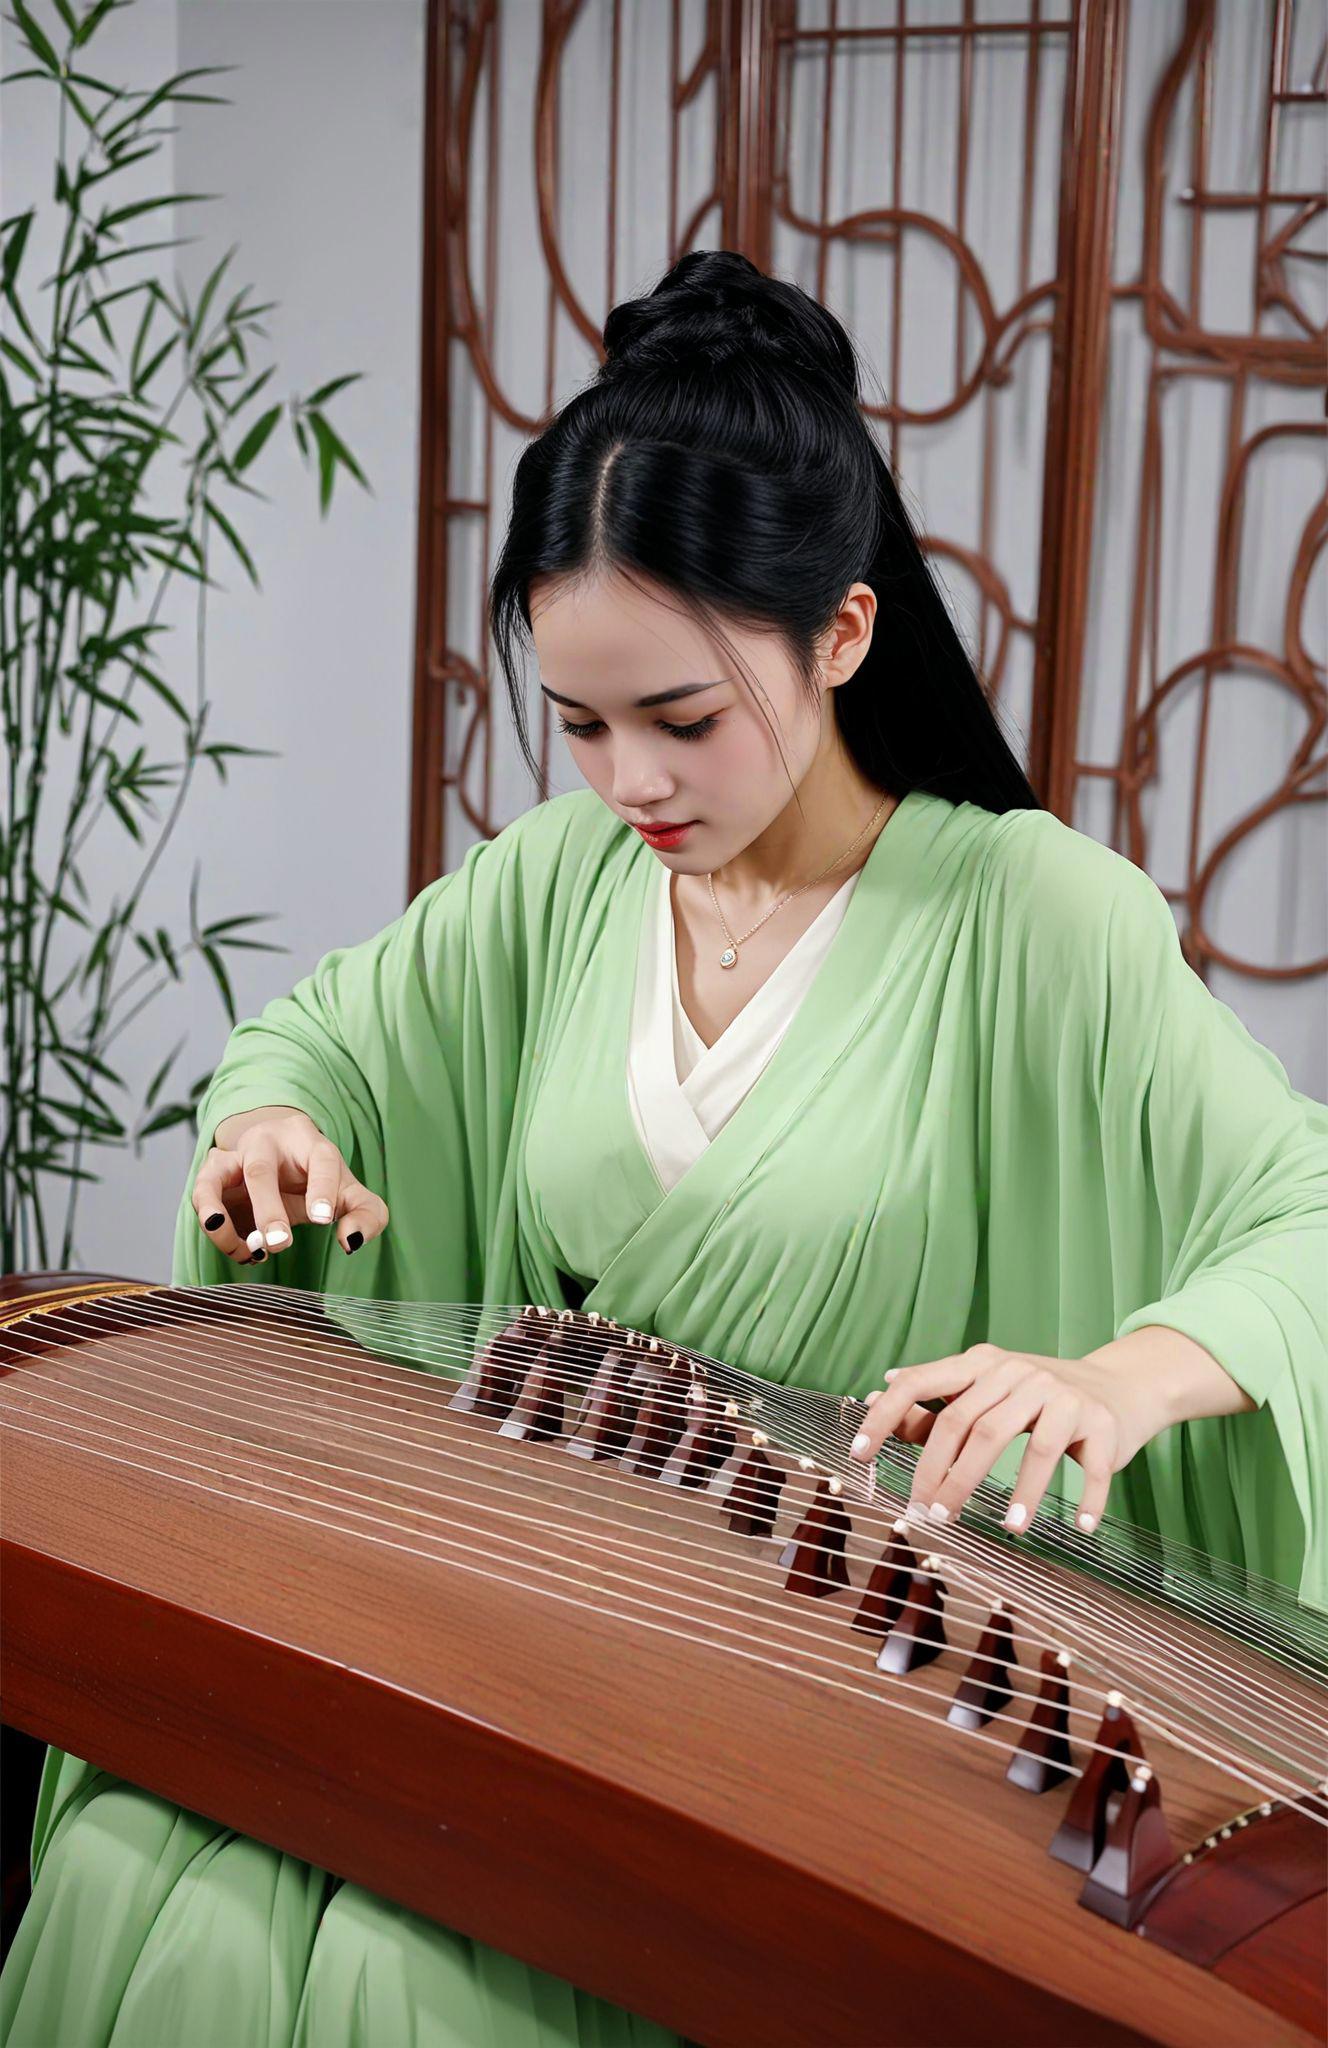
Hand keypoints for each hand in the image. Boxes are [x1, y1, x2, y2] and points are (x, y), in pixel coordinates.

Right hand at [191, 1109, 388, 1264]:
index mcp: (311, 1143)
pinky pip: (201, 1196)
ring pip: (215, 1177)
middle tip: (280, 1244)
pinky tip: (241, 1251)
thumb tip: (350, 1241)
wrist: (281, 1156)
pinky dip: (212, 1225)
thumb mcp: (349, 1194)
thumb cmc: (318, 1179)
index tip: (323, 1219)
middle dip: (268, 1209)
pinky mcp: (212, 1174)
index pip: (322, 1159)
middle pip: (261, 1170)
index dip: (321, 1188)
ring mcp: (234, 1157)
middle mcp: (268, 1143)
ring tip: (246, 1251)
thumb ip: (366, 1216)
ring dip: (220, 1215)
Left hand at [846, 1342, 1170, 1533]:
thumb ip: (933, 1403)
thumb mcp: (986, 1393)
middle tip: (932, 1514)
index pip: (922, 1383)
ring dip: (1020, 1492)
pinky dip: (1085, 1497)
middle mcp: (1021, 1373)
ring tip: (1008, 1528)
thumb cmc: (1038, 1397)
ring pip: (1034, 1447)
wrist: (1120, 1385)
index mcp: (982, 1364)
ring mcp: (1065, 1397)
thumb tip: (875, 1395)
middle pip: (973, 1424)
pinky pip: (1091, 1465)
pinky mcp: (1102, 1423)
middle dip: (946, 1474)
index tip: (860, 1454)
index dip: (886, 1417)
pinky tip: (1079, 1526)